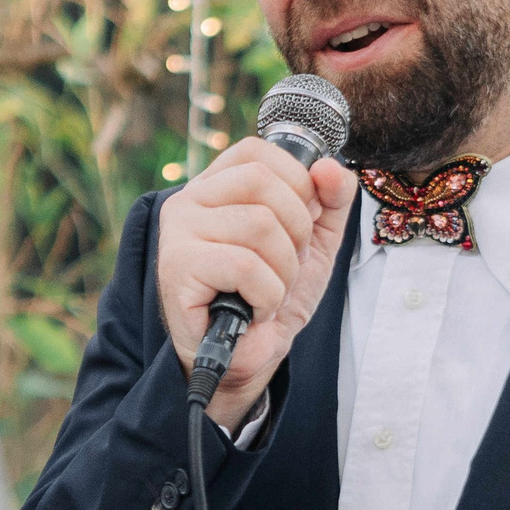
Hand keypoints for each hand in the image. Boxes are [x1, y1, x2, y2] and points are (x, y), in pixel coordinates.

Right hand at [155, 139, 355, 430]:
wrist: (246, 358)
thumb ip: (331, 199)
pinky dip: (266, 295)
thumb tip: (328, 167)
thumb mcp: (314, 241)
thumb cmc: (270, 296)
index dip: (295, 182)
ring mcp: (178, 232)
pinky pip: (245, 265)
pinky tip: (253, 309)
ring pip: (260, 226)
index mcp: (217, 186)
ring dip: (283, 271)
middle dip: (297, 231)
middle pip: (264, 183)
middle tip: (285, 267)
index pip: (258, 151)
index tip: (302, 222)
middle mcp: (189, 200)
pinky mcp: (177, 268)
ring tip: (269, 292)